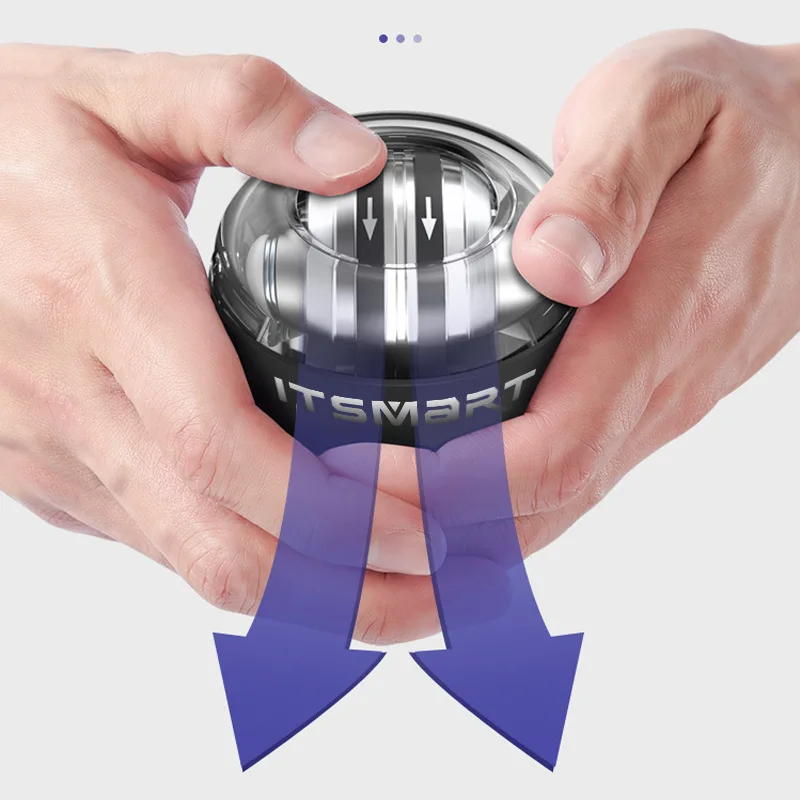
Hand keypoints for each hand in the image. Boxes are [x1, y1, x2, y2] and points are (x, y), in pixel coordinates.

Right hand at [0, 43, 440, 637]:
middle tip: (445, 580)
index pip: (222, 451)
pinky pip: (166, 548)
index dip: (333, 510)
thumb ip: (243, 110)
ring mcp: (63, 456)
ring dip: (313, 596)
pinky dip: (255, 568)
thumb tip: (351, 158)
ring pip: (198, 567)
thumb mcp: (120, 96)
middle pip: (227, 549)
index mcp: (106, 307)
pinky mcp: (57, 476)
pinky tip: (309, 552)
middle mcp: (79, 405)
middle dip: (351, 589)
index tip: (427, 520)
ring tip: (401, 581)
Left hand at [366, 29, 799, 638]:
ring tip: (347, 542)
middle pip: (531, 517)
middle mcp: (648, 397)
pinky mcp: (635, 410)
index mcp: (649, 329)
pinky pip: (556, 492)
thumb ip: (607, 185)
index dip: (441, 486)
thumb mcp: (663, 108)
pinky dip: (483, 521)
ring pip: (542, 519)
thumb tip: (553, 264)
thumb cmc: (738, 130)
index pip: (542, 456)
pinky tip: (425, 514)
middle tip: (320, 528)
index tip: (347, 472)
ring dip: (445, 549)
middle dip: (421, 542)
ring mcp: (644, 414)